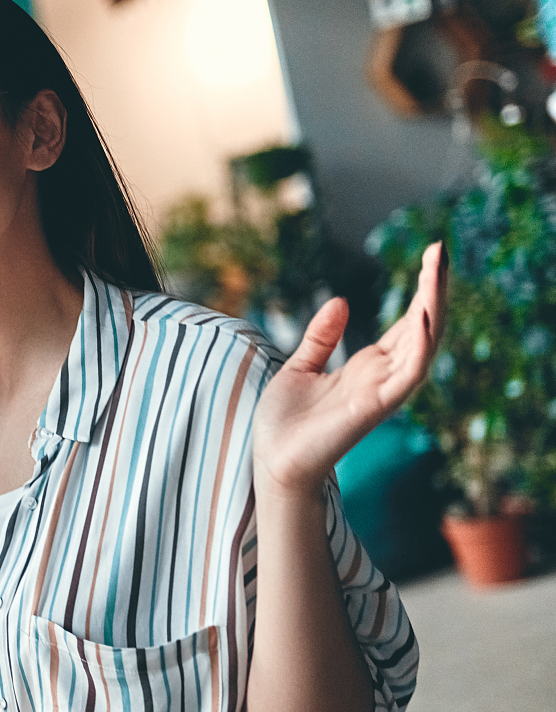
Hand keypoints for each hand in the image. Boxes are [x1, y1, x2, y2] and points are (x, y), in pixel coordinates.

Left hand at [254, 242, 445, 496]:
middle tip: (439, 249)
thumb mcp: (300, 368)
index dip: (420, 289)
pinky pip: (407, 375)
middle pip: (421, 325)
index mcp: (368, 365)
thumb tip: (341, 300)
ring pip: (421, 343)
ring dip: (431, 306)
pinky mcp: (375, 407)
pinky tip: (423, 318)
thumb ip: (321, 338)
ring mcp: (382, 390)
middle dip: (432, 287)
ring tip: (436, 269)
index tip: (430, 254)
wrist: (272, 461)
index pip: (407, 321)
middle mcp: (382, 375)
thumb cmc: (286, 423)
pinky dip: (419, 347)